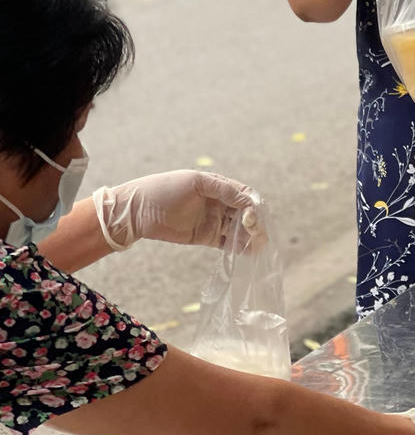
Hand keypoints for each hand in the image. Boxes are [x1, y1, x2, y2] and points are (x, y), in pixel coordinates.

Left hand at [92, 171, 263, 251]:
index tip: (252, 216)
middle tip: (257, 234)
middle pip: (246, 212)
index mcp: (219, 186)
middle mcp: (220, 203)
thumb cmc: (165, 189)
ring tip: (258, 246)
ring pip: (239, 228)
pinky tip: (248, 252)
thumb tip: (249, 200)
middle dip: (255, 223)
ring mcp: (214, 220)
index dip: (254, 205)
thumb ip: (223, 190)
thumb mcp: (196, 182)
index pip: (245, 195)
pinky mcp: (206, 236)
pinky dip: (239, 247)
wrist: (136, 211)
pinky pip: (227, 242)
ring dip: (250, 236)